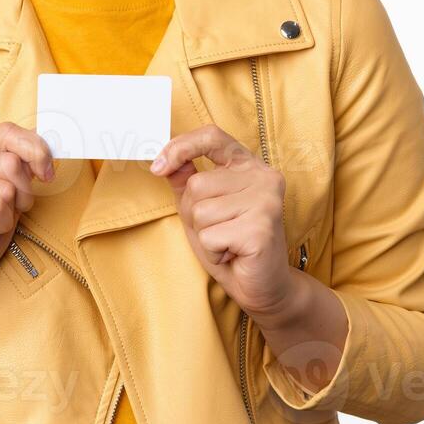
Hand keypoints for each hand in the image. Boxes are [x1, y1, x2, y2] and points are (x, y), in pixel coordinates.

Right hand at [0, 121, 55, 312]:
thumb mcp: (3, 198)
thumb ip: (18, 171)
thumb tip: (44, 150)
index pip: (6, 131)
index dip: (35, 149)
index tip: (46, 174)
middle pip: (11, 161)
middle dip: (23, 192)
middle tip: (5, 213)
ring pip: (6, 186)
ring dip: (9, 213)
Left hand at [150, 123, 295, 320]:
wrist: (262, 286)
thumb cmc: (230, 245)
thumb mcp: (201, 209)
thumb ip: (185, 182)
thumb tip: (164, 162)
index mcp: (247, 164)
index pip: (212, 136)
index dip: (181, 147)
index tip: (158, 167)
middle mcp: (263, 176)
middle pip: (198, 184)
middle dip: (195, 215)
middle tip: (219, 230)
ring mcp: (265, 201)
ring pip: (201, 211)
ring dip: (204, 236)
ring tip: (227, 243)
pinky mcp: (261, 228)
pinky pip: (210, 236)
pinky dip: (213, 252)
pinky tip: (233, 255)